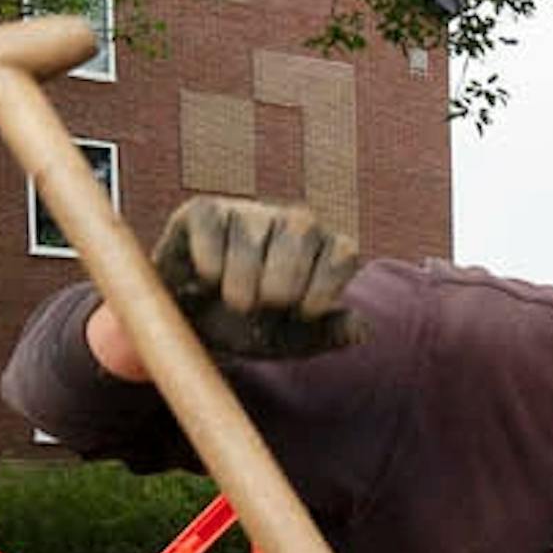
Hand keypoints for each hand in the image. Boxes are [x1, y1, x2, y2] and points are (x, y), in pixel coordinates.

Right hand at [151, 194, 362, 359]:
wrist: (190, 326)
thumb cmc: (249, 329)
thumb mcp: (290, 341)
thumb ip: (327, 334)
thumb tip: (363, 329)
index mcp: (324, 250)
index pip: (342, 252)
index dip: (324, 285)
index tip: (303, 313)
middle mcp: (291, 221)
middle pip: (302, 230)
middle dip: (281, 282)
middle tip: (263, 305)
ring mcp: (248, 211)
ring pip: (254, 233)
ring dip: (241, 280)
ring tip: (236, 300)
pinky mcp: (204, 211)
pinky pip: (211, 227)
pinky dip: (209, 259)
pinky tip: (208, 279)